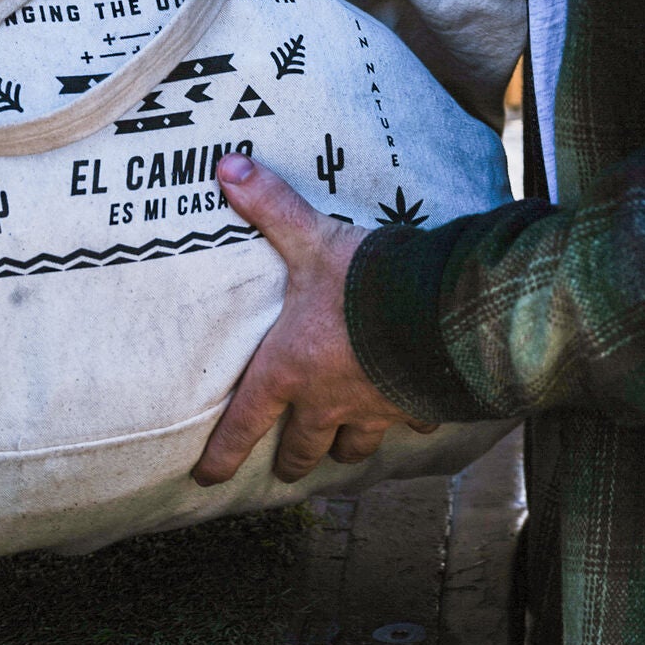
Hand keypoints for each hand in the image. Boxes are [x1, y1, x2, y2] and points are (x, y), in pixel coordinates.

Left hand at [194, 153, 430, 485]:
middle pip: (303, 447)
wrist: (435, 307)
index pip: (245, 423)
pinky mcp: (416, 403)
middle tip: (287, 467)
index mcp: (289, 368)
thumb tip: (226, 166)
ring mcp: (373, 407)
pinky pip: (412, 423)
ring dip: (345, 448)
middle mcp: (327, 400)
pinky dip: (412, 421)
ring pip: (354, 446)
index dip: (223, 455)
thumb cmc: (362, 280)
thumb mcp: (311, 239)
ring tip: (344, 449)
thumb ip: (271, 206)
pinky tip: (415, 414)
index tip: (209, 478)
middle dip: (293, 459)